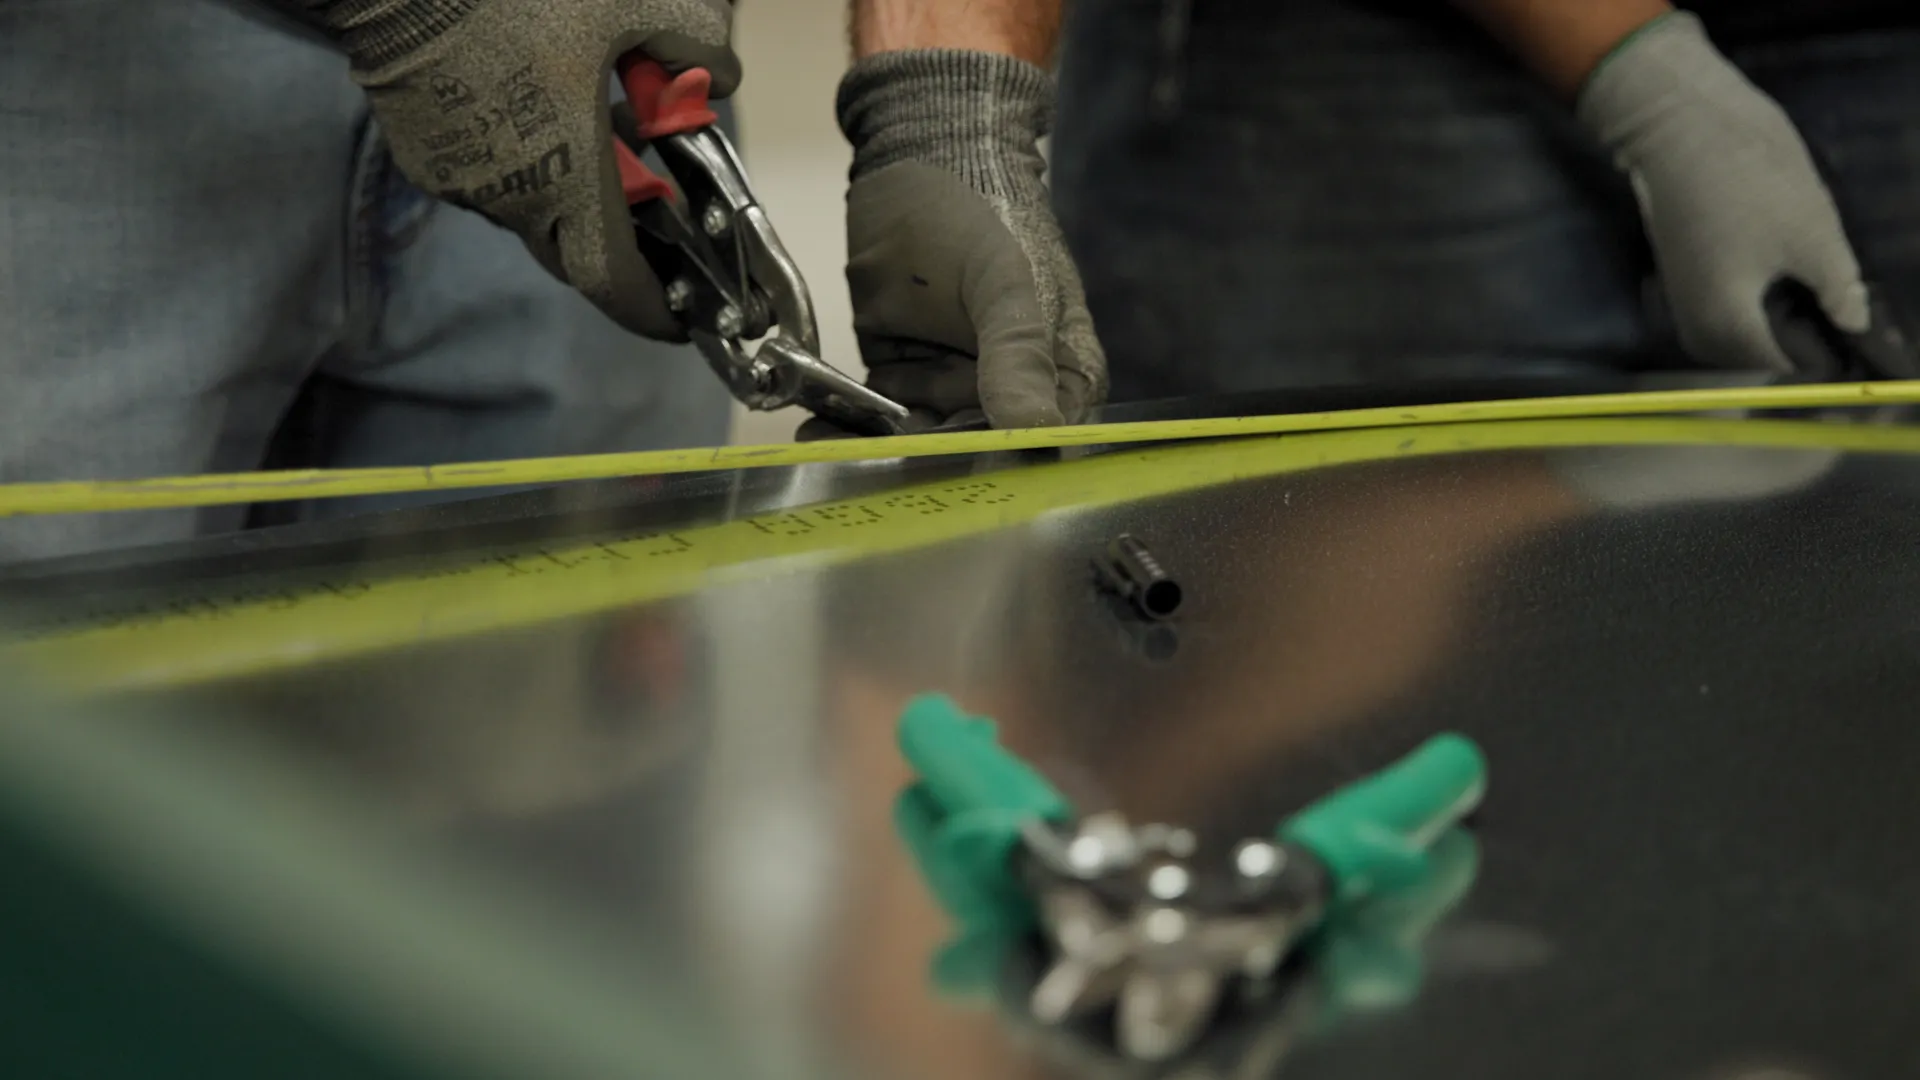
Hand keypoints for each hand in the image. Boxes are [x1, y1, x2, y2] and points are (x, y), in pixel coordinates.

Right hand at [315, 0, 739, 338]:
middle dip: (617, 243)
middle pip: (575, 252)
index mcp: (568, 179)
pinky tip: (532, 106)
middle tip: (648, 209)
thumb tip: (718, 77)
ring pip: (531, 213)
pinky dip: (525, 162)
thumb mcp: (635, 2)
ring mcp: (461, 184)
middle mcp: (511, 200)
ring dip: (568, 191)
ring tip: (591, 129)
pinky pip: (490, 182)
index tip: (679, 322)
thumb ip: (693, 44)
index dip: (651, 312)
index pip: (614, 281)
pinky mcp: (425, 159)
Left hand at [819, 49, 1107, 436]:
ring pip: (919, 438)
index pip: (1034, 443)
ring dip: (877, 448)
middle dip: (922, 460)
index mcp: (1063, 376)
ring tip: (831, 454)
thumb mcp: (1006, 282)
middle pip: (971, 449)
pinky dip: (850, 424)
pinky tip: (818, 430)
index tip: (946, 478)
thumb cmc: (985, 209)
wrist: (920, 156)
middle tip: (873, 472)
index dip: (993, 465)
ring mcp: (955, 385)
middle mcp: (1011, 392)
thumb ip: (1017, 357)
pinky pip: (878, 414)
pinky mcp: (904, 377)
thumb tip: (1035, 431)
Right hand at [1578, 12, 1875, 372]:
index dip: (1824, 361)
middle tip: (1838, 320)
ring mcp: (1682, 301)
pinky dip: (1748, 310)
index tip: (1855, 343)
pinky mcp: (1679, 277)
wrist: (1680, 130)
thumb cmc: (1750, 181)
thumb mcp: (1815, 235)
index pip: (1785, 367)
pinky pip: (1717, 314)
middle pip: (1752, 360)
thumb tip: (1855, 322)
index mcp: (1731, 324)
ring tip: (1812, 302)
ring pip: (1731, 339)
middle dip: (1793, 348)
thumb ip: (1840, 289)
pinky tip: (1778, 283)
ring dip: (1768, 330)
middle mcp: (1697, 324)